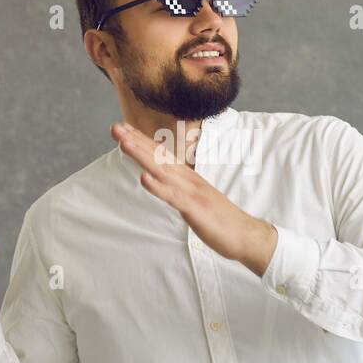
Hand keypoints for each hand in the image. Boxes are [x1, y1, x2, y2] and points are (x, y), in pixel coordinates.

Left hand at [111, 122, 277, 276]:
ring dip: (143, 155)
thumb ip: (180, 189)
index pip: (162, 154)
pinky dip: (158, 187)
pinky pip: (173, 197)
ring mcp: (192, 192)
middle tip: (115, 127)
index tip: (124, 129)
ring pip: (163, 171)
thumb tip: (164, 182)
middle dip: (136, 141)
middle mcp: (189, 179)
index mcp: (188, 178)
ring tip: (124, 143)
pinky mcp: (195, 208)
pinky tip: (144, 178)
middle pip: (159, 156)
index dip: (142, 141)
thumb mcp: (196, 200)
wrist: (246, 235)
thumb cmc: (220, 219)